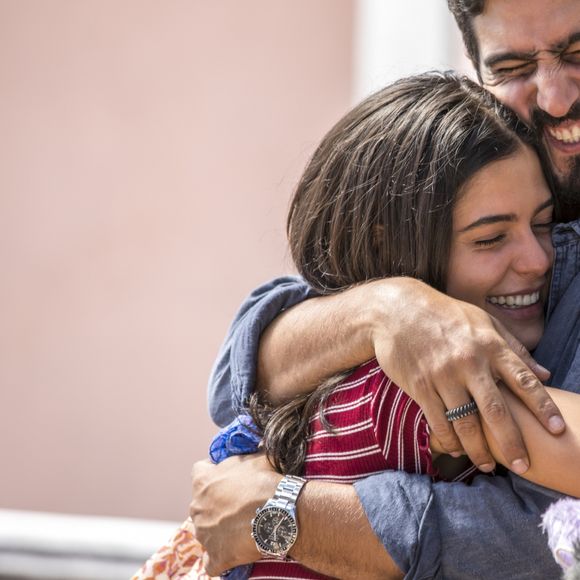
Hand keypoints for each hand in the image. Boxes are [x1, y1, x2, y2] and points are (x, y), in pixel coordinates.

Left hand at [189, 453, 281, 575]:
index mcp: (203, 480)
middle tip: (238, 505)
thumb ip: (248, 456)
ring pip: (206, 531)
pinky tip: (234, 552)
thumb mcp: (258, 458)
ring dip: (218, 530)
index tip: (226, 477)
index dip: (213, 473)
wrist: (279, 512)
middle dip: (216, 504)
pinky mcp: (215, 556)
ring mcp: (204, 534)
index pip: (199, 471)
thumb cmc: (267, 481)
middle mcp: (197, 506)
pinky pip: (212, 561)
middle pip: (201, 504)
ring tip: (240, 528)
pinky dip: (220, 558)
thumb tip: (257, 444)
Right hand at [369, 279, 563, 473]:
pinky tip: (457, 449)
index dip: (543, 407)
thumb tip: (544, 374)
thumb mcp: (482, 322)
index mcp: (489, 345)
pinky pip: (438, 421)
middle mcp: (469, 362)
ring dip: (479, 450)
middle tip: (523, 466)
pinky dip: (449, 440)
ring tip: (488, 465)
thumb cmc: (443, 314)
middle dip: (513, 443)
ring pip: (466, 423)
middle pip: (496, 411)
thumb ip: (514, 348)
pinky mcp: (420, 386)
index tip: (558, 430)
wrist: (396, 311)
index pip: (524, 380)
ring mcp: (442, 375)